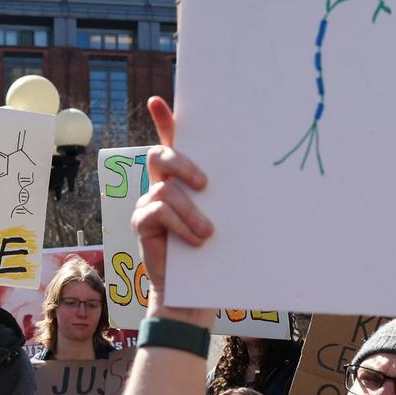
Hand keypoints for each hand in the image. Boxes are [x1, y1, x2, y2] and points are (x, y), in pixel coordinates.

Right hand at [130, 97, 216, 327]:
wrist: (193, 294)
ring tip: (208, 233)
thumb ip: (222, 196)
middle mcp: (160, 185)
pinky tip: (195, 241)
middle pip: (162, 155)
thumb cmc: (213, 254)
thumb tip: (255, 171)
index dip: (164, 120)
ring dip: (192, 212)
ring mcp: (147, 204)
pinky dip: (180, 225)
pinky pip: (158, 211)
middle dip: (184, 163)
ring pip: (167, 189)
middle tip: (206, 184)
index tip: (159, 100)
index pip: (171, 142)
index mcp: (181, 179)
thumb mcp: (223, 218)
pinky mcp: (141, 223)